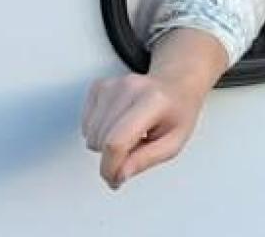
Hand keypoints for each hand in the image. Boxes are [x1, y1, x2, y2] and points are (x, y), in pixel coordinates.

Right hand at [81, 30, 226, 189]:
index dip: (110, 167)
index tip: (115, 180)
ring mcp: (112, 85)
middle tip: (135, 151)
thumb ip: (146, 160)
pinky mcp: (100, 86)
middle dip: (113, 158)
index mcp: (153, 101)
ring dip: (106, 145)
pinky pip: (86, 124)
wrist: (175, 85)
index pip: (117, 141)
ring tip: (131, 135)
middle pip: (101, 140)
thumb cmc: (177, 113)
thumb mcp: (174, 142)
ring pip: (91, 135)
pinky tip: (119, 125)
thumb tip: (119, 175)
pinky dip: (99, 132)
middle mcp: (130, 88)